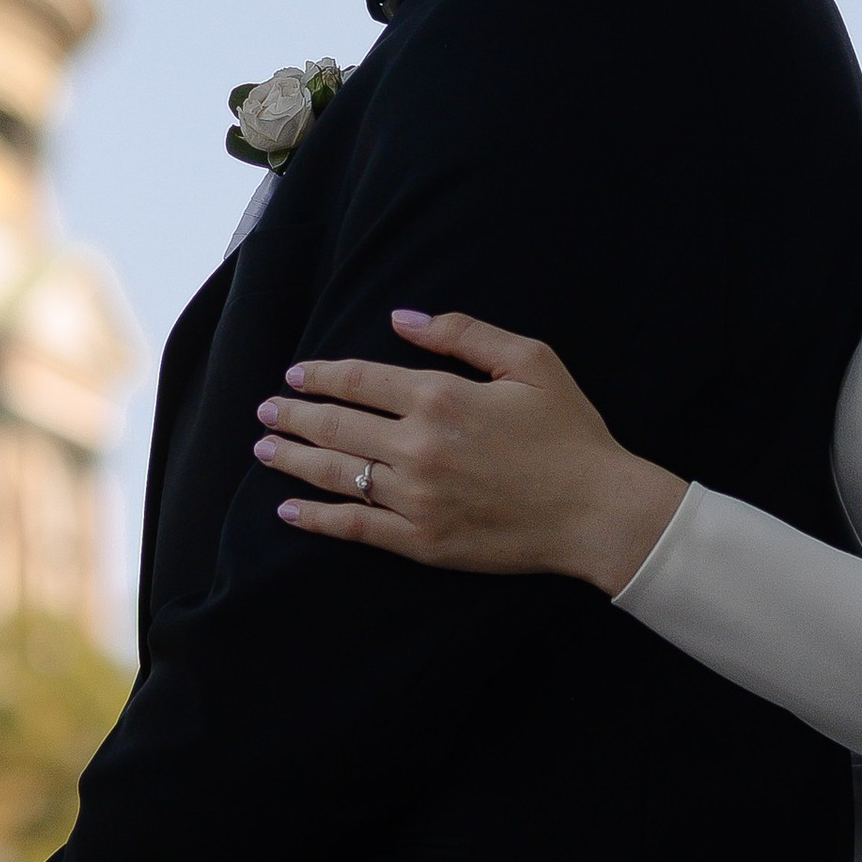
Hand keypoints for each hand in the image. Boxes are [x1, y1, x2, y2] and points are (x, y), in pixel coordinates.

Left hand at [252, 309, 684, 593]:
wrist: (597, 511)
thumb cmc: (570, 432)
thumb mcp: (529, 360)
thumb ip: (461, 333)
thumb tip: (401, 319)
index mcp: (440, 398)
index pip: (359, 381)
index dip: (321, 375)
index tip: (296, 373)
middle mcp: (417, 447)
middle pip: (335, 426)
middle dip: (293, 415)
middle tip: (265, 410)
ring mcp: (415, 498)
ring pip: (335, 475)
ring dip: (292, 460)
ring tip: (264, 450)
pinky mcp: (421, 543)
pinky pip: (355, 527)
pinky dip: (317, 518)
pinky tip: (290, 510)